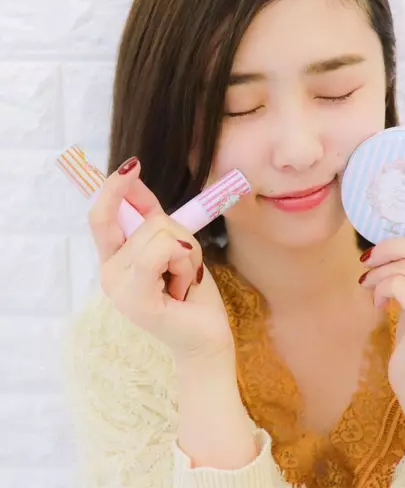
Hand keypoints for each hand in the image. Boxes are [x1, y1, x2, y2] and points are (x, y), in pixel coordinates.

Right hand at [88, 156, 233, 365]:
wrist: (205, 337)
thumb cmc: (191, 294)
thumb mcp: (173, 248)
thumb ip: (152, 219)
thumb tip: (134, 182)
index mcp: (115, 260)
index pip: (102, 216)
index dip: (114, 188)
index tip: (132, 165)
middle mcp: (109, 272)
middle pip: (148, 220)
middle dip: (180, 236)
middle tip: (183, 270)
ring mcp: (118, 286)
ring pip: (161, 232)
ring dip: (187, 254)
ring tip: (183, 282)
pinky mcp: (135, 298)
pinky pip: (159, 250)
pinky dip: (182, 258)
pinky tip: (184, 283)